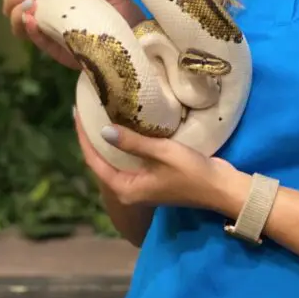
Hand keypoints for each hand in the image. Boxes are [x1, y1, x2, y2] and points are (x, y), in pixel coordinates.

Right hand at [1, 0, 143, 68]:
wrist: (144, 41)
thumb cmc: (127, 15)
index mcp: (58, 0)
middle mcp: (52, 18)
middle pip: (16, 8)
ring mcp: (55, 36)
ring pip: (21, 26)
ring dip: (17, 12)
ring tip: (30, 1)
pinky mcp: (63, 53)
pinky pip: (40, 43)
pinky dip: (32, 31)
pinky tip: (32, 19)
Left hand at [73, 110, 247, 215]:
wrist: (221, 188)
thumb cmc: (192, 173)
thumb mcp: (162, 154)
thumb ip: (133, 143)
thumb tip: (103, 130)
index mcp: (126, 189)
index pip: (95, 161)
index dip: (84, 137)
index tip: (76, 113)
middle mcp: (129, 189)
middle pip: (102, 161)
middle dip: (93, 136)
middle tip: (86, 108)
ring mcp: (141, 183)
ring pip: (116, 159)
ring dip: (109, 138)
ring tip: (100, 112)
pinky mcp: (152, 176)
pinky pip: (130, 158)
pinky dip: (125, 142)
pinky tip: (126, 124)